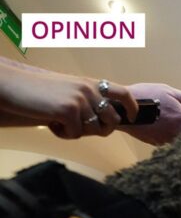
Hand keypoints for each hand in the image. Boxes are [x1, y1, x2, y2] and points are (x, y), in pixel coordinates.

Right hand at [1, 69, 136, 138]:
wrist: (12, 85)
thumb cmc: (39, 91)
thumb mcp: (69, 90)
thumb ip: (87, 101)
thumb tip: (102, 123)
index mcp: (91, 83)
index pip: (123, 93)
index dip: (132, 107)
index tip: (132, 117)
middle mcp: (90, 89)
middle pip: (112, 119)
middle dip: (102, 130)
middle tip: (82, 129)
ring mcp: (81, 99)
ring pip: (94, 129)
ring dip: (78, 132)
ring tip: (60, 122)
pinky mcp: (69, 110)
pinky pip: (77, 134)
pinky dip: (64, 134)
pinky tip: (52, 123)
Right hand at [122, 83, 180, 144]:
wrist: (122, 108)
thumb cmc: (145, 96)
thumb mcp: (167, 90)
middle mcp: (176, 131)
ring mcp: (165, 139)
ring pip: (178, 140)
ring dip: (178, 136)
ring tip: (171, 126)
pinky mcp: (154, 143)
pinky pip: (166, 142)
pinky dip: (166, 138)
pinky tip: (160, 130)